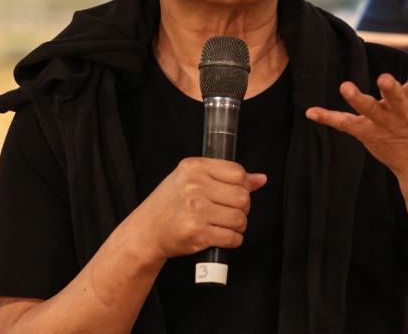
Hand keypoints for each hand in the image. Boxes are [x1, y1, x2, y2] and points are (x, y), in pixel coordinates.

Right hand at [136, 157, 265, 262]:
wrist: (146, 230)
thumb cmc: (171, 203)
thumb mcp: (192, 179)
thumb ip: (225, 176)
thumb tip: (260, 179)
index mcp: (194, 167)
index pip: (238, 173)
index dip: (245, 186)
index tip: (237, 194)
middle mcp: (194, 186)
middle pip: (243, 197)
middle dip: (243, 208)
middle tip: (231, 212)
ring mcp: (196, 210)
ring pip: (240, 218)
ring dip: (239, 226)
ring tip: (227, 225)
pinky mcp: (197, 232)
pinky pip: (231, 237)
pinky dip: (233, 240)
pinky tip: (223, 236)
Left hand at [305, 39, 407, 179]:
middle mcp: (404, 111)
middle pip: (397, 98)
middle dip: (391, 90)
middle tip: (384, 80)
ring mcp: (384, 123)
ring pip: (369, 111)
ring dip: (357, 100)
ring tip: (345, 87)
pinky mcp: (367, 133)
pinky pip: (346, 125)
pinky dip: (328, 118)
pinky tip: (311, 112)